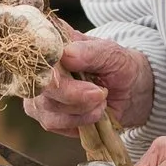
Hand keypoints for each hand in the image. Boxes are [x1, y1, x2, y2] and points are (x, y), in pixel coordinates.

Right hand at [23, 35, 152, 136]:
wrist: (129, 92)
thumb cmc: (117, 66)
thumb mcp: (112, 54)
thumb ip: (91, 52)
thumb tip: (67, 55)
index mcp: (52, 42)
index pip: (36, 51)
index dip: (49, 64)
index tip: (74, 70)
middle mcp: (39, 68)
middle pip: (40, 84)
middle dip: (72, 94)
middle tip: (100, 93)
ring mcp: (39, 93)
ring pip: (48, 107)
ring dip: (81, 109)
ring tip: (100, 100)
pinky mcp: (45, 115)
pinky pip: (53, 123)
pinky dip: (79, 120)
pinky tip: (93, 113)